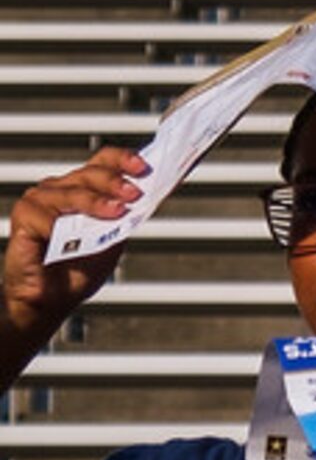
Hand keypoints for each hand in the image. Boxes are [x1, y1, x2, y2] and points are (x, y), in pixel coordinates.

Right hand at [4, 150, 144, 355]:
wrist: (52, 299)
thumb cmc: (78, 269)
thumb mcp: (112, 241)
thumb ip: (126, 220)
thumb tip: (149, 200)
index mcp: (81, 190)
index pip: (102, 163)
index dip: (123, 161)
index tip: (143, 168)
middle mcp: (59, 189)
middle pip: (89, 174)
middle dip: (115, 182)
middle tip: (134, 194)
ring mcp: (39, 201)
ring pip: (71, 193)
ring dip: (96, 201)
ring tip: (116, 212)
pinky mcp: (23, 217)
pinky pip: (46, 217)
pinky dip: (62, 226)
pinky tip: (69, 237)